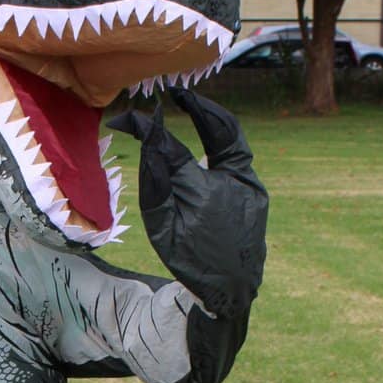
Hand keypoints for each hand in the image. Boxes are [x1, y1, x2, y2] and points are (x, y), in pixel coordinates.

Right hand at [108, 100, 266, 314]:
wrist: (232, 290)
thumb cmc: (190, 261)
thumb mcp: (162, 228)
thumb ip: (155, 183)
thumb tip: (151, 141)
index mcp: (200, 194)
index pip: (171, 148)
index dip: (148, 129)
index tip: (126, 119)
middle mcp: (230, 183)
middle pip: (213, 131)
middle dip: (195, 107)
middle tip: (174, 93)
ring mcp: (249, 186)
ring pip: (233, 140)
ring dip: (212, 118)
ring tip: (192, 103)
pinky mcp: (256, 191)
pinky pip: (240, 155)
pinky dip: (224, 139)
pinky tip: (209, 133)